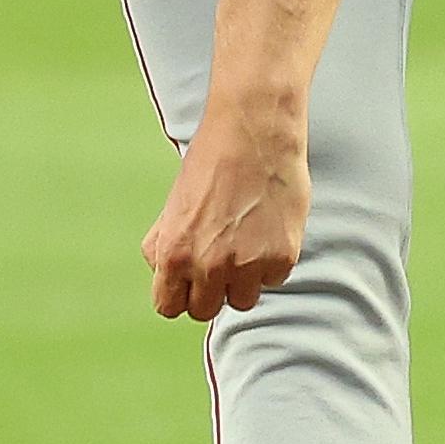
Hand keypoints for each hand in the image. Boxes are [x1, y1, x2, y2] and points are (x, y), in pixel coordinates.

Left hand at [142, 102, 310, 320]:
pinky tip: (267, 230)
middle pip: (205, 311)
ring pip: (242, 301)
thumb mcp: (174, 204)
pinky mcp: (281, 256)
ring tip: (246, 243)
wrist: (254, 132)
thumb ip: (163, 243)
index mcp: (174, 254)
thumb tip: (163, 271)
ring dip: (243, 280)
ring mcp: (248, 264)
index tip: (190, 282)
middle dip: (210, 290)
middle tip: (220, 261)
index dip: (179, 293)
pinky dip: (272, 261)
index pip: (168, 307)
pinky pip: (273, 279)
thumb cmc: (211, 161)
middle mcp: (209, 265)